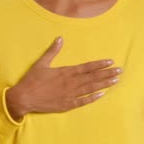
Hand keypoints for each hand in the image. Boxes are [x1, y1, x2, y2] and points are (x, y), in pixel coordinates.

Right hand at [6, 36, 121, 119]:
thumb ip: (52, 51)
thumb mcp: (41, 63)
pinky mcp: (66, 105)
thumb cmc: (32, 80)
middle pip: (92, 77)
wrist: (24, 98)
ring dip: (104, 84)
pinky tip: (102, 94)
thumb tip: (60, 38)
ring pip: (91, 88)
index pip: (86, 67)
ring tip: (115, 81)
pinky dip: (93, 98)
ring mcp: (69, 95)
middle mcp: (70, 83)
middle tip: (120, 71)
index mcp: (65, 72)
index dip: (99, 64)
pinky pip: (83, 101)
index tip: (110, 61)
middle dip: (107, 73)